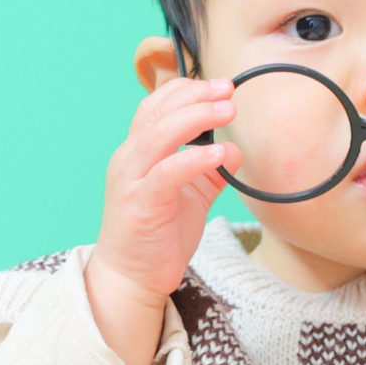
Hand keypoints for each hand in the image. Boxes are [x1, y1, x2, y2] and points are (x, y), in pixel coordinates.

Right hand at [85, 76, 235, 364]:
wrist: (131, 278)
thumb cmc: (157, 236)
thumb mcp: (189, 195)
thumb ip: (208, 170)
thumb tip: (236, 148)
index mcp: (137, 153)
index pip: (154, 106)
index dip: (185, 90)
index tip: (219, 86)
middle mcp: (129, 160)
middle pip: (156, 112)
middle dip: (194, 96)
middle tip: (228, 89)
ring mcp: (131, 180)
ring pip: (158, 134)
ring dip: (196, 117)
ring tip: (228, 110)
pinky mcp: (141, 204)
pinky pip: (167, 173)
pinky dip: (194, 158)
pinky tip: (219, 154)